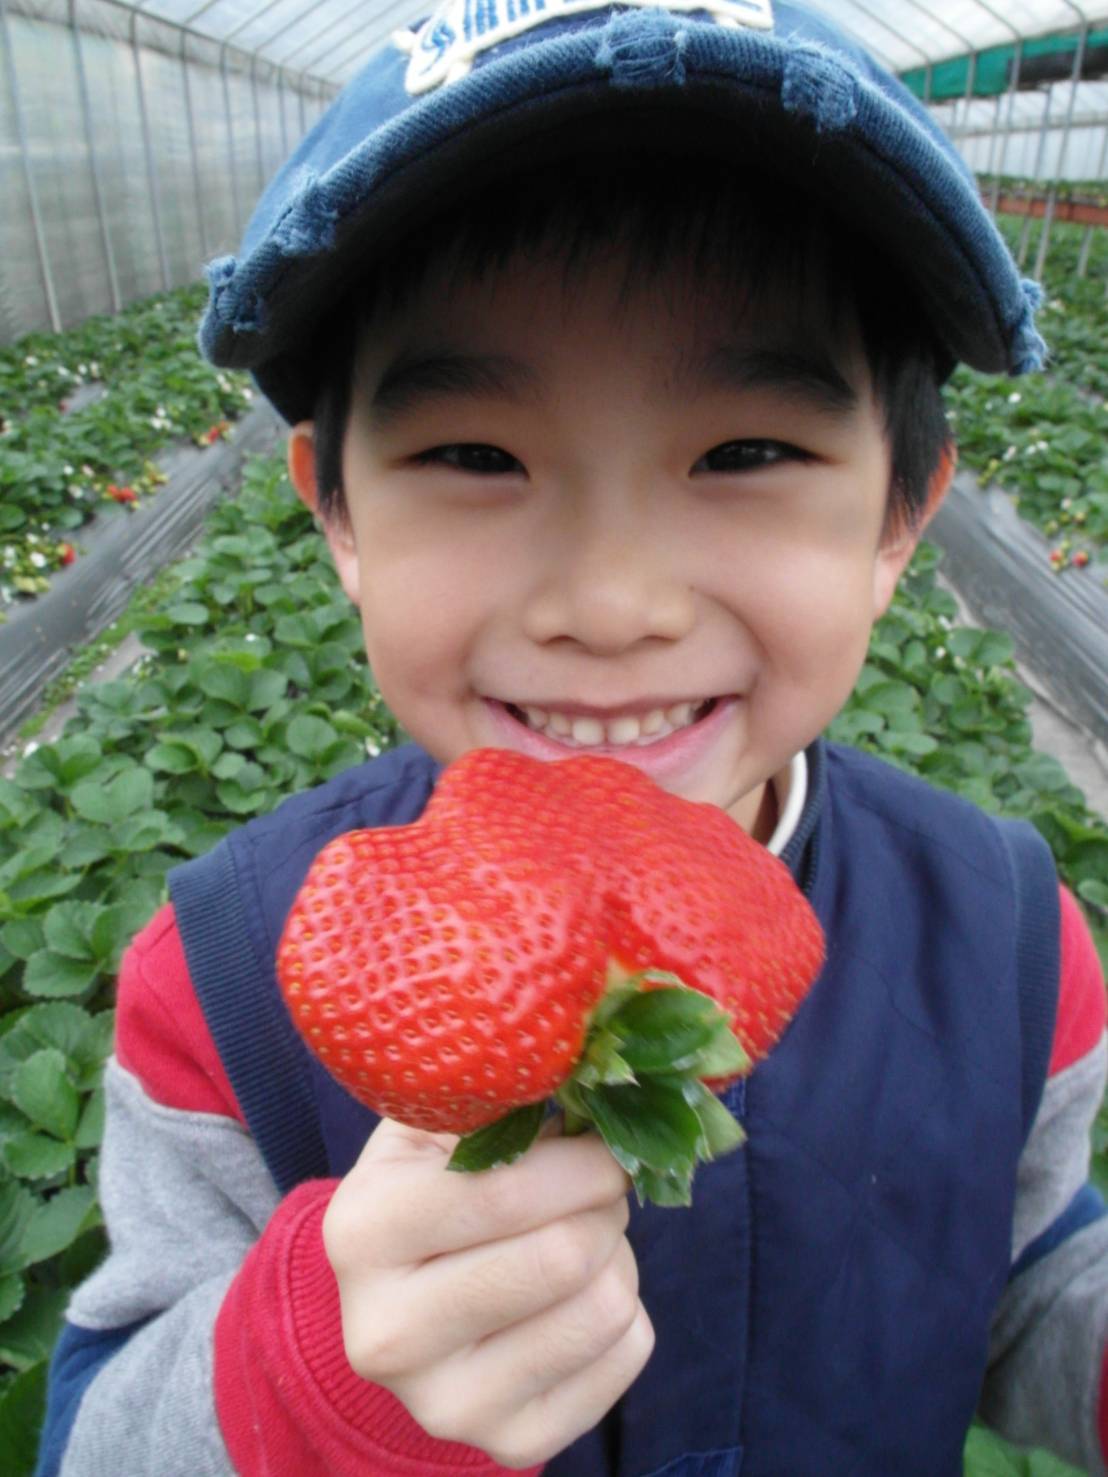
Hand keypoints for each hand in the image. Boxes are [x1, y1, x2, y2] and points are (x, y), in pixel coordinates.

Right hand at [322, 1117, 653, 1468]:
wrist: (399, 1305)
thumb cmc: (430, 1188)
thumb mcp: (436, 1128)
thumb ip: (498, 1095)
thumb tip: (598, 1072)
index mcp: (363, 1233)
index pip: (506, 1192)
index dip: (582, 1159)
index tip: (602, 1142)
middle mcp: (387, 1335)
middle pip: (564, 1256)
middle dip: (603, 1204)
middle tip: (596, 1186)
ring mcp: (445, 1406)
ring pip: (602, 1309)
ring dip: (618, 1256)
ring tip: (582, 1236)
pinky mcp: (507, 1444)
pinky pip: (625, 1358)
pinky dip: (627, 1311)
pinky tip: (580, 1294)